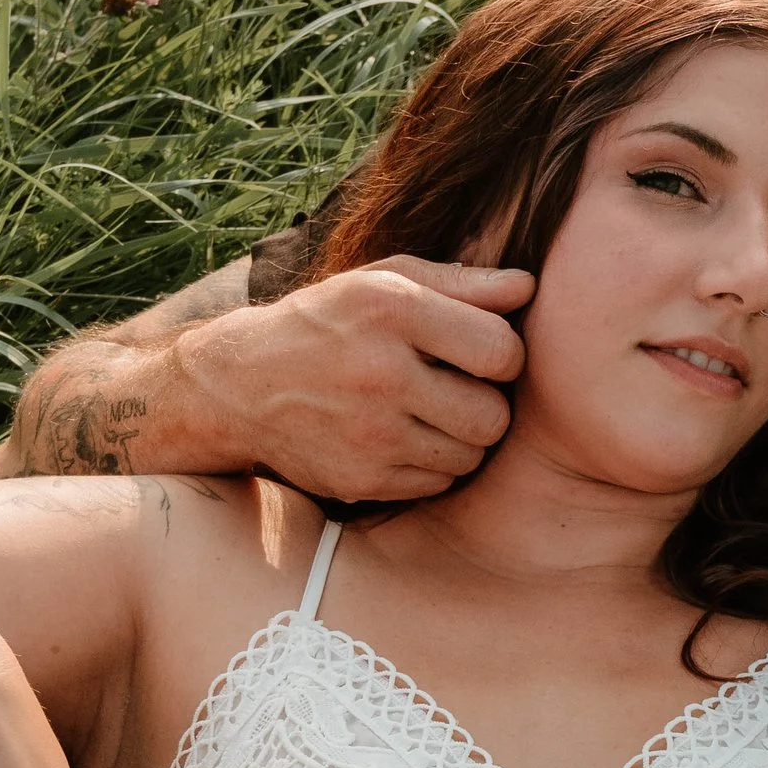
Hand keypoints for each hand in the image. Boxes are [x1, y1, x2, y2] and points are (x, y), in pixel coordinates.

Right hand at [179, 259, 530, 498]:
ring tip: (431, 413)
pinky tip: (402, 438)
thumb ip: (461, 284)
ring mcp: (368, 434)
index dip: (505, 356)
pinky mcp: (360, 480)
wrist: (239, 384)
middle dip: (488, 405)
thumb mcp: (384, 283)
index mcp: (392, 310)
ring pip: (470, 456)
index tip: (482, 354)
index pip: (501, 351)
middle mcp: (380, 373)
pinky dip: (431, 466)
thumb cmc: (328, 323)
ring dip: (463, 439)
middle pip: (493, 415)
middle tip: (461, 390)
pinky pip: (437, 483)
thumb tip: (529, 288)